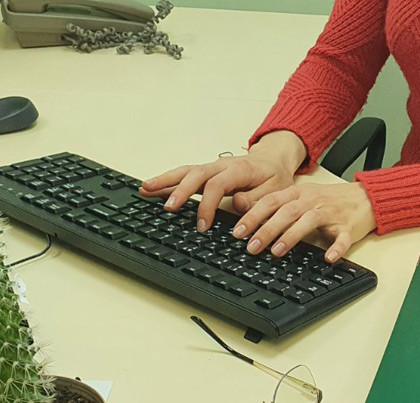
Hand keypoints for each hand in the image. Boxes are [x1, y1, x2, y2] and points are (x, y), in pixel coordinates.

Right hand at [139, 130, 306, 230]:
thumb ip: (256, 199)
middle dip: (180, 191)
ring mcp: (211, 167)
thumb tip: (237, 204)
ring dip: (165, 180)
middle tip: (168, 207)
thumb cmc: (274, 177)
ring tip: (145, 189)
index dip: (208, 206)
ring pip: (185, 171)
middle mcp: (221, 165)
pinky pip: (184, 174)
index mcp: (239, 170)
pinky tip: (151, 187)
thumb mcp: (275, 190)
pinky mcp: (205, 171)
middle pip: (196, 174)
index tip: (202, 226)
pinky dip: (167, 180)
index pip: (217, 185)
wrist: (273, 160)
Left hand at [232, 182, 376, 262]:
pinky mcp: (348, 227)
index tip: (238, 232)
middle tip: (251, 246)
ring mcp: (331, 213)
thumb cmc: (329, 201)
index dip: (252, 216)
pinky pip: (343, 238)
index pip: (271, 202)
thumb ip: (278, 206)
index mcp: (298, 194)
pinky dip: (337, 248)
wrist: (365, 197)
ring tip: (277, 251)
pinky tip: (329, 258)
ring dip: (292, 236)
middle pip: (286, 212)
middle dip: (266, 229)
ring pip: (309, 221)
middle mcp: (312, 201)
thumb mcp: (301, 198)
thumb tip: (248, 221)